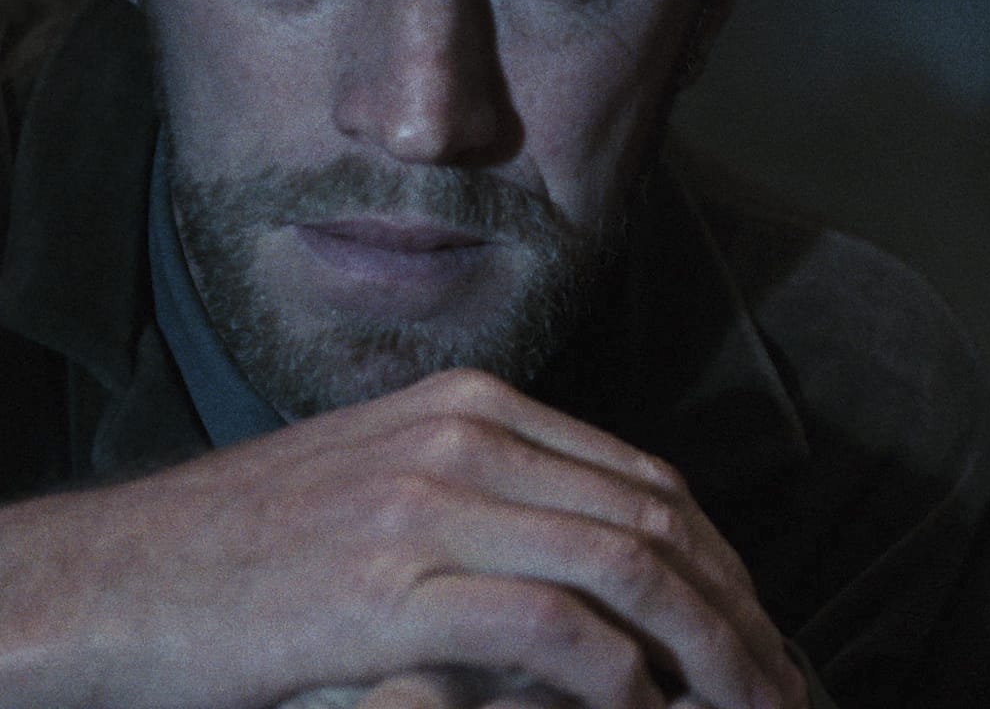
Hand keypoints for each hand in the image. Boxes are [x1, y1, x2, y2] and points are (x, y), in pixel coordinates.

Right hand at [0, 369, 806, 708]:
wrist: (111, 580)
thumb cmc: (247, 554)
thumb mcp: (384, 492)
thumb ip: (494, 511)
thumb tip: (601, 584)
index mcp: (476, 406)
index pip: (646, 481)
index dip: (722, 564)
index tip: (760, 633)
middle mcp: (468, 434)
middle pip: (658, 520)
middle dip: (739, 612)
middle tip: (782, 688)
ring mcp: (430, 500)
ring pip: (628, 566)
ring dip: (710, 651)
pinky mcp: (390, 582)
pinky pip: (553, 625)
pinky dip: (623, 679)